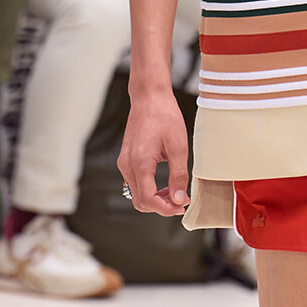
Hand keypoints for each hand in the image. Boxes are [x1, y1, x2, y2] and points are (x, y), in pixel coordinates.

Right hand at [118, 86, 190, 215]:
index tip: (182, 206)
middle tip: (182, 201)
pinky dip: (150, 190)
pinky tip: (165, 185)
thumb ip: (178, 176)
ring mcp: (124, 163)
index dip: (166, 209)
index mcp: (139, 162)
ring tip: (176, 193)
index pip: (148, 200)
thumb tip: (179, 199)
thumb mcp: (178, 147)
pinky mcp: (126, 160)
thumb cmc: (164, 117)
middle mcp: (127, 165)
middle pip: (140, 202)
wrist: (149, 98)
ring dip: (155, 200)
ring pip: (137, 195)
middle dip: (161, 206)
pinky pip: (135, 184)